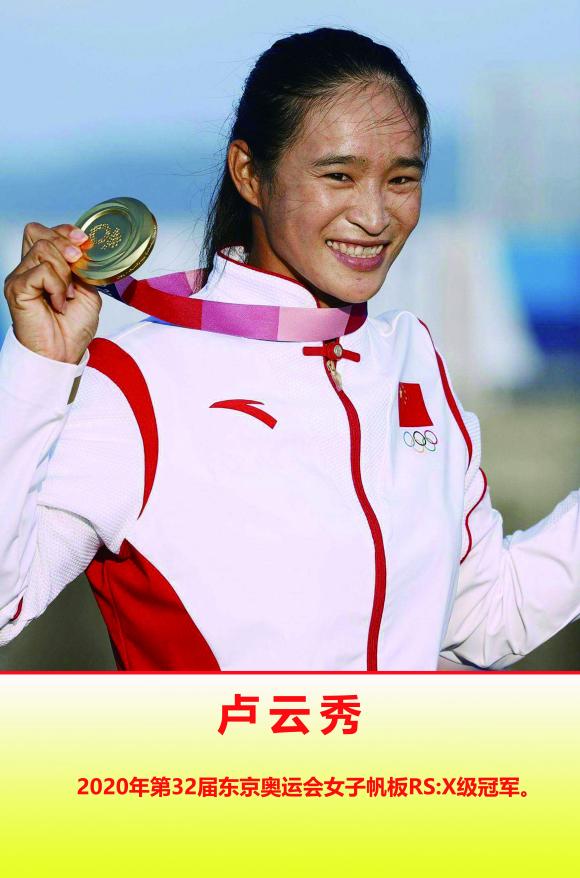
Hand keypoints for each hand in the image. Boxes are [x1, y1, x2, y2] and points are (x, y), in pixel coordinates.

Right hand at [4, 222, 101, 363]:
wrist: (64, 353)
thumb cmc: (73, 328)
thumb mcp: (87, 290)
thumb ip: (82, 267)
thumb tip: (81, 248)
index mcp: (42, 266)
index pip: (44, 232)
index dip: (64, 231)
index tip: (84, 242)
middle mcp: (27, 268)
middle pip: (38, 232)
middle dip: (64, 245)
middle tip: (77, 267)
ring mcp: (20, 277)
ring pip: (43, 250)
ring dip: (64, 272)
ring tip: (67, 296)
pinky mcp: (17, 288)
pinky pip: (41, 271)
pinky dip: (57, 286)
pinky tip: (59, 304)